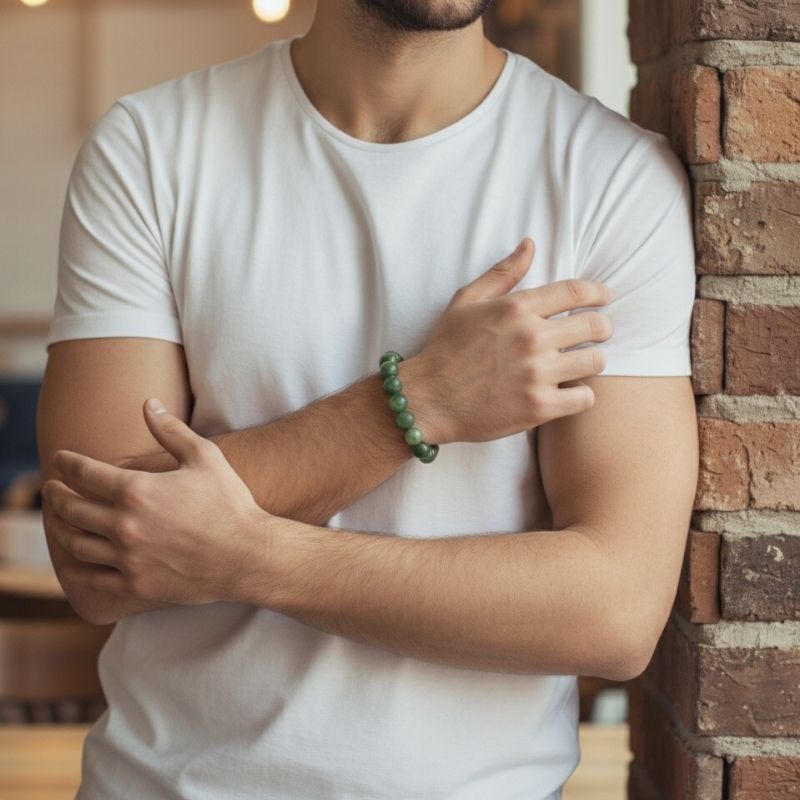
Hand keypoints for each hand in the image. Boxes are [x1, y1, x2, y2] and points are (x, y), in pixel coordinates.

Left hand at [41, 398, 268, 604]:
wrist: (248, 554)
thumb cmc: (230, 502)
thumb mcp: (205, 457)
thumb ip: (171, 430)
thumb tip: (148, 404)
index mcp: (137, 490)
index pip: (84, 473)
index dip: (67, 463)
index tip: (60, 459)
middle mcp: (125, 524)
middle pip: (72, 508)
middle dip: (56, 495)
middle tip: (51, 489)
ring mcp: (128, 557)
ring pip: (76, 543)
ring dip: (60, 528)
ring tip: (59, 520)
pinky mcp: (136, 583)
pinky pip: (92, 578)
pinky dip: (75, 567)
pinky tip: (74, 559)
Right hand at [405, 238, 613, 443]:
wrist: (428, 399)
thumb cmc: (445, 349)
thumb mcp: (467, 301)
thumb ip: (503, 273)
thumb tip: (530, 245)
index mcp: (517, 308)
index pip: (575, 292)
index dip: (597, 293)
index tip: (604, 298)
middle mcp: (532, 338)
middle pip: (595, 326)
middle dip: (602, 328)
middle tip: (598, 334)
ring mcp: (537, 373)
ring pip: (595, 362)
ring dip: (591, 362)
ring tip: (580, 365)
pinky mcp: (539, 406)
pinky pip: (585, 398)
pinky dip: (581, 395)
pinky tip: (568, 393)